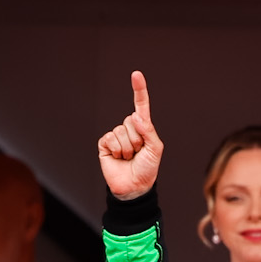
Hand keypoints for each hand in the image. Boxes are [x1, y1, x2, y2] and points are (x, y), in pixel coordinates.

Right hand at [98, 71, 163, 199]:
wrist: (134, 187)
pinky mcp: (105, 144)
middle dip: (136, 139)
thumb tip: (135, 116)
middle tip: (137, 153)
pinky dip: (117, 150)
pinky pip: (110, 138)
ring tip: (129, 158)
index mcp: (142, 128)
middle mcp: (128, 129)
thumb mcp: (155, 149)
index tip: (136, 75)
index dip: (139, 90)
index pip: (140, 106)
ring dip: (127, 148)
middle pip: (130, 121)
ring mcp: (116, 136)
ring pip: (121, 131)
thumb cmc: (147, 169)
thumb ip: (149, 131)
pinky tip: (118, 158)